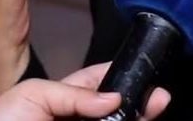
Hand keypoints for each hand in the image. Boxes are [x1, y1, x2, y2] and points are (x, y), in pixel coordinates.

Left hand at [0, 63, 171, 120]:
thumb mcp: (33, 94)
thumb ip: (75, 93)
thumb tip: (114, 98)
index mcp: (62, 99)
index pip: (100, 84)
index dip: (124, 78)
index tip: (146, 75)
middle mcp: (74, 120)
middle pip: (116, 111)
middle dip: (139, 104)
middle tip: (159, 100)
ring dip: (136, 119)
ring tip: (149, 112)